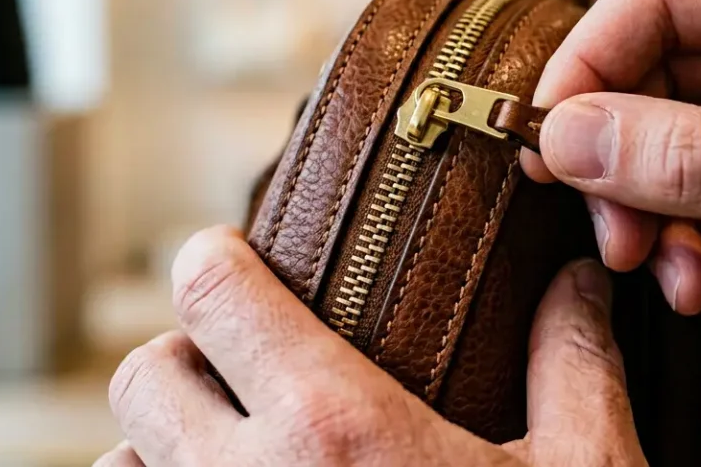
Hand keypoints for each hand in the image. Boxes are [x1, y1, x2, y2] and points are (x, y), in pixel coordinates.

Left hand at [96, 225, 645, 466]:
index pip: (209, 291)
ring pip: (121, 466)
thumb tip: (579, 281)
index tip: (233, 256)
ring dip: (165, 446)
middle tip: (242, 365)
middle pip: (143, 374)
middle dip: (186, 355)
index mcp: (334, 427)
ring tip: (233, 451)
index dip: (213, 256)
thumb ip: (572, 363)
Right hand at [522, 0, 700, 449]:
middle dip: (628, 166)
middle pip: (652, 71)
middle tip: (618, 237)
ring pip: (663, 138)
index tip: (551, 142)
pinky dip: (696, 246)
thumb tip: (570, 134)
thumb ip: (697, 161)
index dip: (592, 64)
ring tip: (684, 282)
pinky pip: (697, 187)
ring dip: (659, 219)